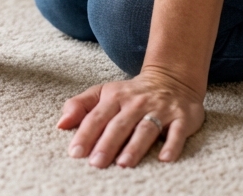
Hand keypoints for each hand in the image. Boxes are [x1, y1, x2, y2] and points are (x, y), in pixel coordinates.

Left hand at [58, 68, 204, 167]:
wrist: (171, 79)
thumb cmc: (130, 94)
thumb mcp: (103, 93)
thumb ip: (80, 106)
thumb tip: (60, 125)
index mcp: (114, 97)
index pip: (96, 117)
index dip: (85, 134)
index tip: (75, 153)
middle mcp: (135, 103)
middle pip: (119, 125)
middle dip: (106, 144)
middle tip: (96, 163)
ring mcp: (159, 110)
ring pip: (145, 129)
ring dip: (134, 146)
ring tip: (123, 163)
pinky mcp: (181, 118)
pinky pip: (177, 132)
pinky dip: (171, 145)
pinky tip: (164, 159)